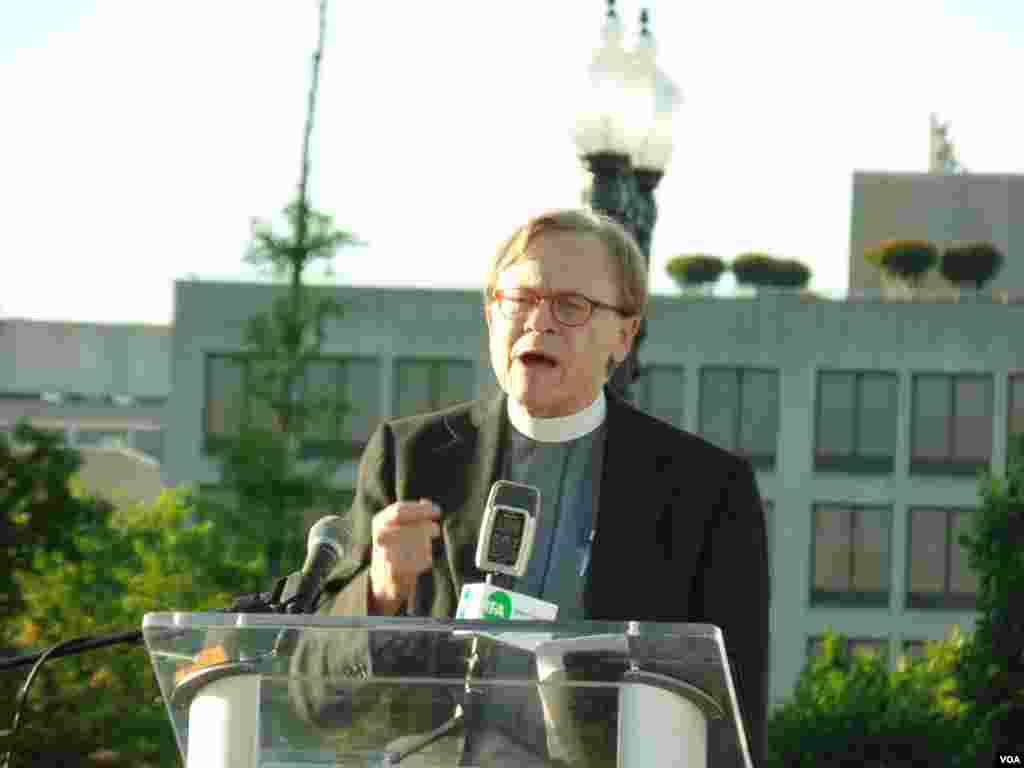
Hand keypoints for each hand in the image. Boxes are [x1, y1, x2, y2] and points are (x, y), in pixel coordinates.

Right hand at [368, 499, 441, 614]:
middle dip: (425, 527)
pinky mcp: (394, 571)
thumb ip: (414, 512)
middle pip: (406, 528)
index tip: (438, 511)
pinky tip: (427, 558)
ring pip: (411, 545)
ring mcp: (384, 554)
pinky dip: (424, 559)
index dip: (421, 510)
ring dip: (425, 542)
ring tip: (430, 541)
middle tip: (436, 529)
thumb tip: (426, 501)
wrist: (384, 576)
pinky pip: (415, 563)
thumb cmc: (398, 543)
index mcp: (380, 520)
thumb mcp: (401, 524)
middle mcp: (379, 536)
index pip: (399, 510)